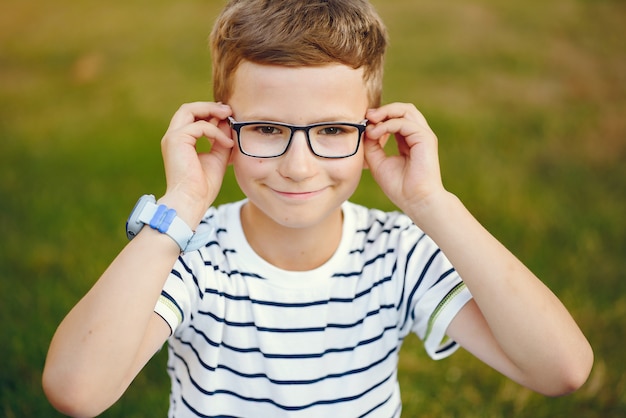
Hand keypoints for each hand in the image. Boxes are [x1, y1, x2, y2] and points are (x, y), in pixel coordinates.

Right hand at [159, 102, 233, 226]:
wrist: (192, 201)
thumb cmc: (203, 186)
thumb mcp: (217, 157)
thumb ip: (220, 140)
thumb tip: (227, 122)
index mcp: (180, 142)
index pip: (192, 117)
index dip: (210, 113)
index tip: (228, 116)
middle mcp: (173, 137)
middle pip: (188, 109)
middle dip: (209, 106)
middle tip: (229, 110)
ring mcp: (172, 137)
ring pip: (189, 110)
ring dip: (211, 110)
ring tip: (229, 116)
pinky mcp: (176, 139)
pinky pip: (200, 126)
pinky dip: (216, 132)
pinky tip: (227, 143)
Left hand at [363, 103, 445, 216]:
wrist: (415, 201)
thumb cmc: (399, 186)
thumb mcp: (378, 162)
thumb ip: (371, 145)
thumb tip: (365, 128)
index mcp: (408, 140)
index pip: (395, 118)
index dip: (379, 117)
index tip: (363, 124)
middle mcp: (417, 135)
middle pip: (403, 109)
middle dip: (383, 110)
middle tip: (367, 116)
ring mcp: (423, 135)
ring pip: (406, 110)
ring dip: (386, 112)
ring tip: (370, 121)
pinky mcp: (425, 138)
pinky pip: (404, 123)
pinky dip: (387, 125)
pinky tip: (375, 133)